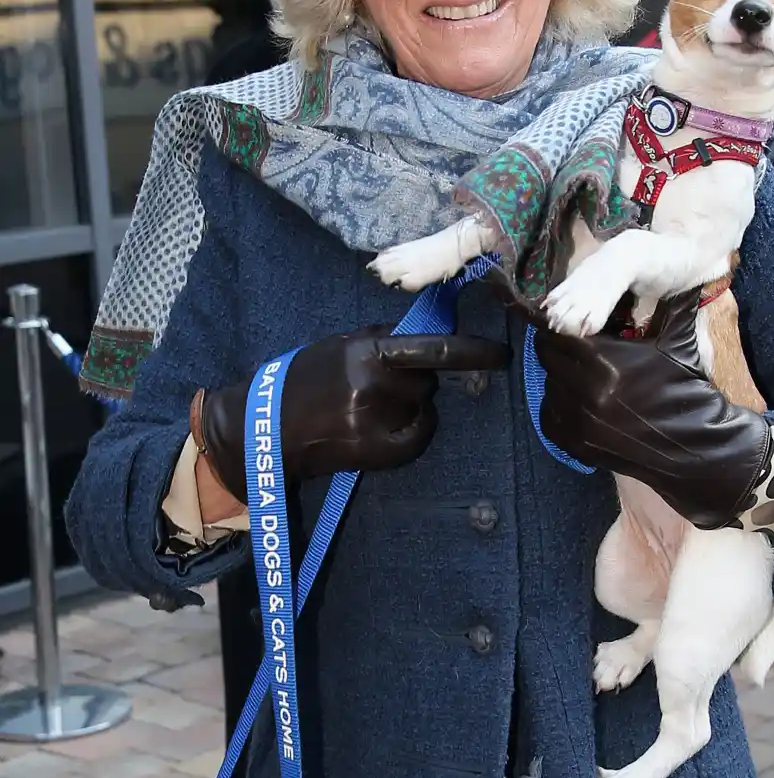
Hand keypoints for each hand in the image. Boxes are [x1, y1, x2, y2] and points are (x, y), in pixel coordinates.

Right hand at [197, 328, 510, 500]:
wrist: (268, 429)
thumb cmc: (304, 379)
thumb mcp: (339, 345)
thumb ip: (381, 339)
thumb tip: (429, 325)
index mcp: (364, 353)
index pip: (433, 349)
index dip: (472, 351)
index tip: (501, 354)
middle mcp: (374, 387)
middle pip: (426, 380)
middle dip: (414, 379)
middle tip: (376, 385)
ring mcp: (376, 423)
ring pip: (421, 406)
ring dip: (408, 404)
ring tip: (367, 407)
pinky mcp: (377, 452)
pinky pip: (418, 435)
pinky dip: (410, 429)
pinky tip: (380, 427)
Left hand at [530, 287, 770, 527]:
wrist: (695, 444)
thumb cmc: (686, 387)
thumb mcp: (678, 340)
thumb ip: (672, 303)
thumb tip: (687, 270)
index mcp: (605, 361)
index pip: (560, 332)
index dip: (564, 325)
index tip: (572, 324)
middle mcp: (585, 391)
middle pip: (548, 357)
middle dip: (560, 348)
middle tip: (576, 346)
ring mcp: (579, 421)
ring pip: (548, 385)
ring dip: (559, 376)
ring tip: (580, 373)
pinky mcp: (578, 445)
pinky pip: (549, 417)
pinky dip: (558, 406)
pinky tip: (577, 399)